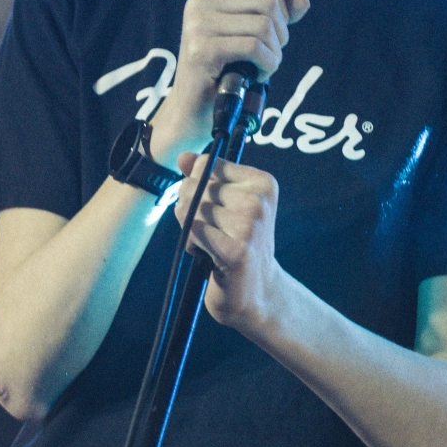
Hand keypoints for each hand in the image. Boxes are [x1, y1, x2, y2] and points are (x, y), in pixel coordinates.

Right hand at [150, 0, 308, 161]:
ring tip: (259, 69)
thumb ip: (274, 16)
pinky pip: (255, 48)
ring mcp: (198, 24)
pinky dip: (266, 65)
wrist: (191, 111)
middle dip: (279, 34)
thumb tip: (303, 2)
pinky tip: (255, 77)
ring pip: (264, 26)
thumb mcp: (249, 37)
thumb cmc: (221, 73)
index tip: (265, 38)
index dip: (279, 12)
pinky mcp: (203, 49)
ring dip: (273, 54)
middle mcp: (199, 1)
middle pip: (268, 2)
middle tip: (264, 57)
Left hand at [175, 151, 289, 336]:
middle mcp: (259, 200)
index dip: (197, 186)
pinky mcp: (236, 250)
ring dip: (190, 229)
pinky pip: (192, 231)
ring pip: (190, 209)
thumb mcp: (224, 203)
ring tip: (211, 243)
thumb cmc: (236, 242)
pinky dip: (191, 244)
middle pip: (194, 186)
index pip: (206, 164)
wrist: (255, 290)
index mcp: (262, 182)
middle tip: (211, 231)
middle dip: (190, 209)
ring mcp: (249, 225)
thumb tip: (183, 156)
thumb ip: (204, 176)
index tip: (215, 208)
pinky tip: (207, 255)